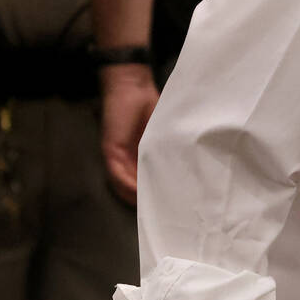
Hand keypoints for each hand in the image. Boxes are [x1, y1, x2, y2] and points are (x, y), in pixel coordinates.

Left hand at [99, 63, 159, 204]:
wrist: (132, 86)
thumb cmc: (150, 105)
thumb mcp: (164, 133)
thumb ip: (169, 149)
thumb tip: (189, 168)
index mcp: (139, 156)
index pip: (144, 181)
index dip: (155, 193)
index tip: (173, 204)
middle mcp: (126, 160)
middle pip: (132, 188)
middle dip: (145, 201)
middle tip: (164, 212)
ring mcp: (117, 156)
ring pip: (122, 185)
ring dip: (135, 197)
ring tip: (153, 207)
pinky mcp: (110, 150)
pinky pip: (116, 174)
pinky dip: (126, 185)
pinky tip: (138, 192)